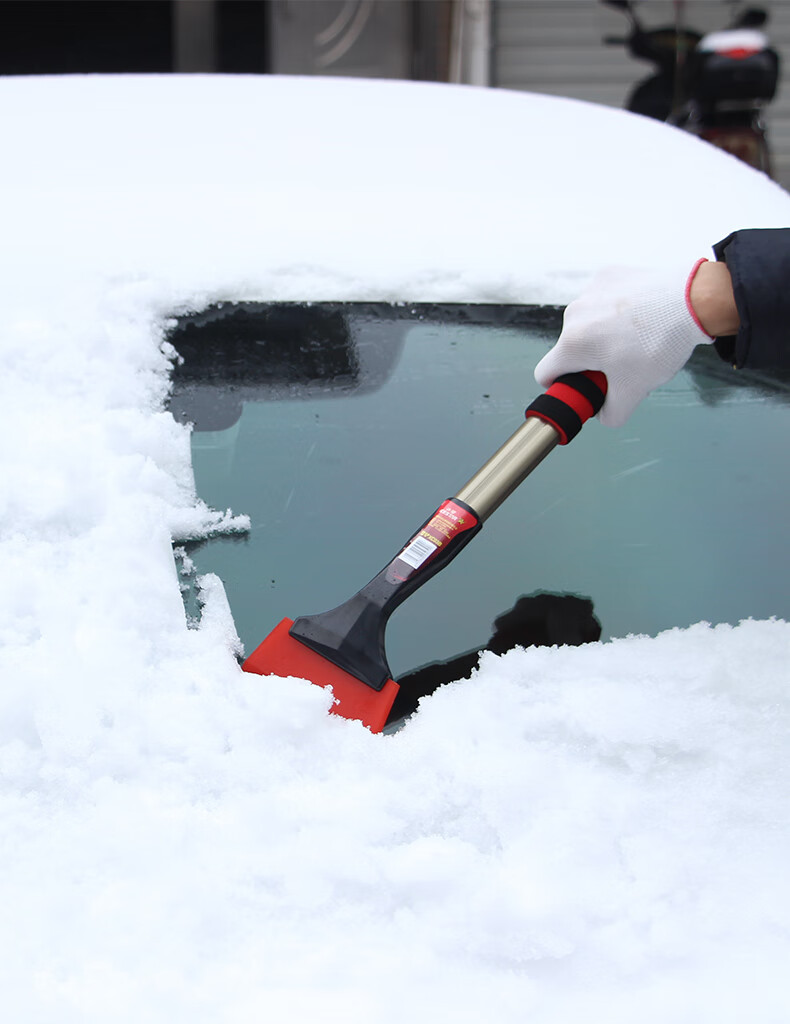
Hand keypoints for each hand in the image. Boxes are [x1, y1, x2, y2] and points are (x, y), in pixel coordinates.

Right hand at [534, 260, 728, 426]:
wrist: (693, 301)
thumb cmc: (659, 344)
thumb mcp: (634, 392)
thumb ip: (610, 414)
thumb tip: (602, 414)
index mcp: (573, 344)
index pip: (545, 374)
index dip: (560, 386)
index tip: (583, 386)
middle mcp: (574, 314)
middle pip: (570, 348)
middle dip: (590, 360)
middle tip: (623, 365)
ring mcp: (590, 291)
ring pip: (587, 323)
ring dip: (603, 334)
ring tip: (637, 338)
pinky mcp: (608, 274)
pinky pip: (603, 300)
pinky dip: (616, 311)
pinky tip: (641, 315)